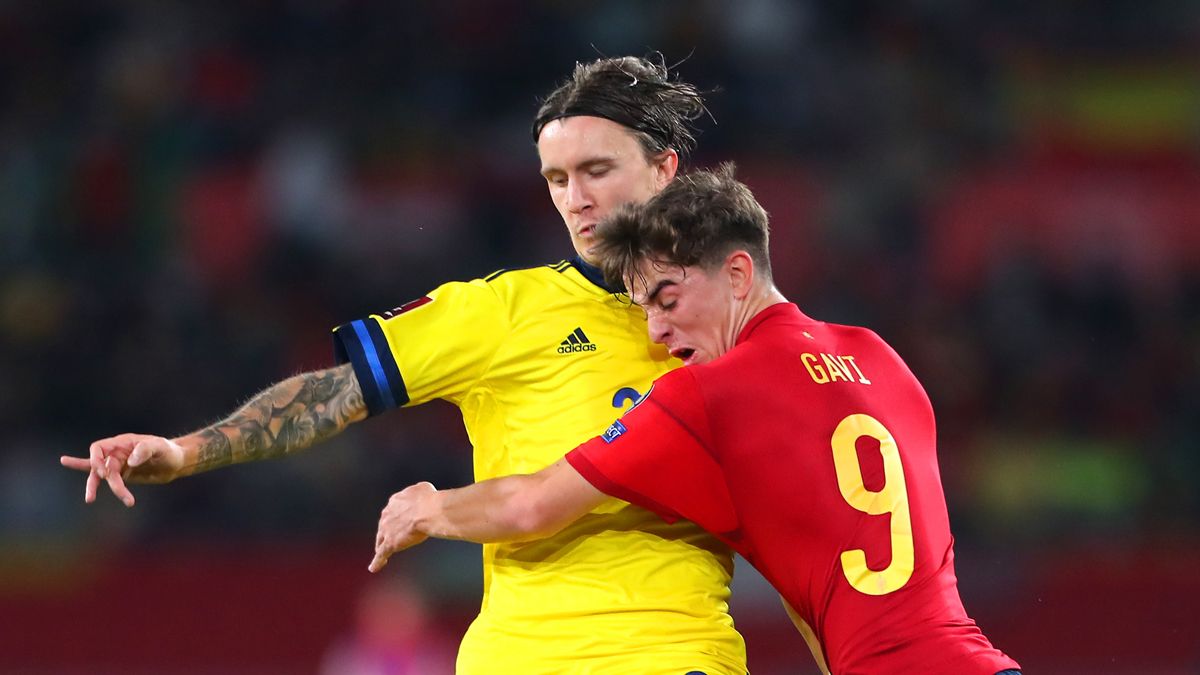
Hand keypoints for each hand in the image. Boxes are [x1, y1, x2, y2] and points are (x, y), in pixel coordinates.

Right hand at [60, 433, 185, 506]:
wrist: (177, 462)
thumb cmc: (169, 450)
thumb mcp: (160, 447)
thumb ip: (145, 450)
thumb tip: (130, 462)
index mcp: (123, 443)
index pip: (98, 448)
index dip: (96, 460)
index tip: (104, 473)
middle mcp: (117, 453)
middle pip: (99, 466)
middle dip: (103, 479)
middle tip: (115, 490)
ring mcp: (119, 465)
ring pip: (100, 477)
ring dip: (95, 487)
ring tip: (90, 500)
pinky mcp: (123, 476)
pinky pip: (107, 481)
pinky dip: (95, 485)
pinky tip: (87, 494)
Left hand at [369, 482, 436, 572]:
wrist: (427, 511)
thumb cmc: (428, 499)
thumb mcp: (423, 488)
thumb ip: (418, 492)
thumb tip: (421, 494)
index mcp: (394, 502)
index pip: (392, 511)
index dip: (396, 517)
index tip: (401, 521)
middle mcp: (387, 515)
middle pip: (384, 526)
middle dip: (387, 531)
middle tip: (393, 536)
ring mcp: (386, 531)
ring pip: (380, 540)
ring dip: (381, 545)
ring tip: (381, 553)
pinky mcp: (390, 544)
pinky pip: (381, 554)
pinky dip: (377, 562)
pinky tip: (373, 568)